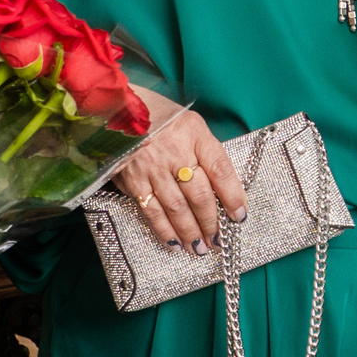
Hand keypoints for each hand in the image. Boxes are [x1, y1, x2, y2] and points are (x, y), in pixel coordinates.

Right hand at [114, 87, 247, 256]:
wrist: (116, 108)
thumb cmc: (159, 117)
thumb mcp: (188, 123)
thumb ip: (204, 152)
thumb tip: (221, 189)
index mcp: (194, 133)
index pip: (220, 169)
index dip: (233, 196)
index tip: (240, 216)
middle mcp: (174, 150)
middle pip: (199, 194)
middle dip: (211, 223)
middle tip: (218, 241)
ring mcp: (152, 167)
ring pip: (177, 208)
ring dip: (190, 232)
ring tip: (200, 248)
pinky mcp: (132, 179)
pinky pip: (151, 211)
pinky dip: (164, 230)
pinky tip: (174, 243)